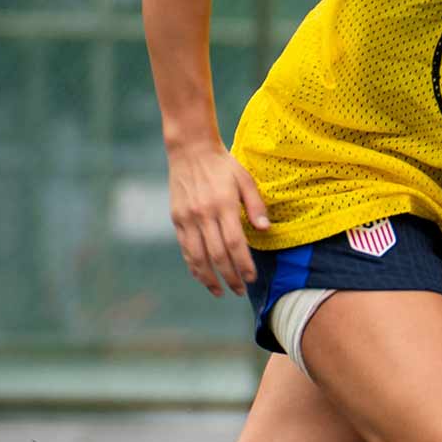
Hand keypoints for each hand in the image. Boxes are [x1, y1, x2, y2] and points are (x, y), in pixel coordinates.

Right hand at [166, 140, 268, 296]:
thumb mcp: (245, 179)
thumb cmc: (223, 165)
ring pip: (197, 256)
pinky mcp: (177, 219)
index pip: (234, 243)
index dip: (243, 264)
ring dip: (209, 278)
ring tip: (220, 291)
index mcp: (223, 205)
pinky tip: (203, 276)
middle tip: (240, 291)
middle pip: (217, 254)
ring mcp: (187, 218)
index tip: (252, 278)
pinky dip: (194, 265)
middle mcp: (203, 214)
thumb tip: (265, 229)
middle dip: (230, 277)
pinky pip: (185, 248)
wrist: (190, 150)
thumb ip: (256, 205)